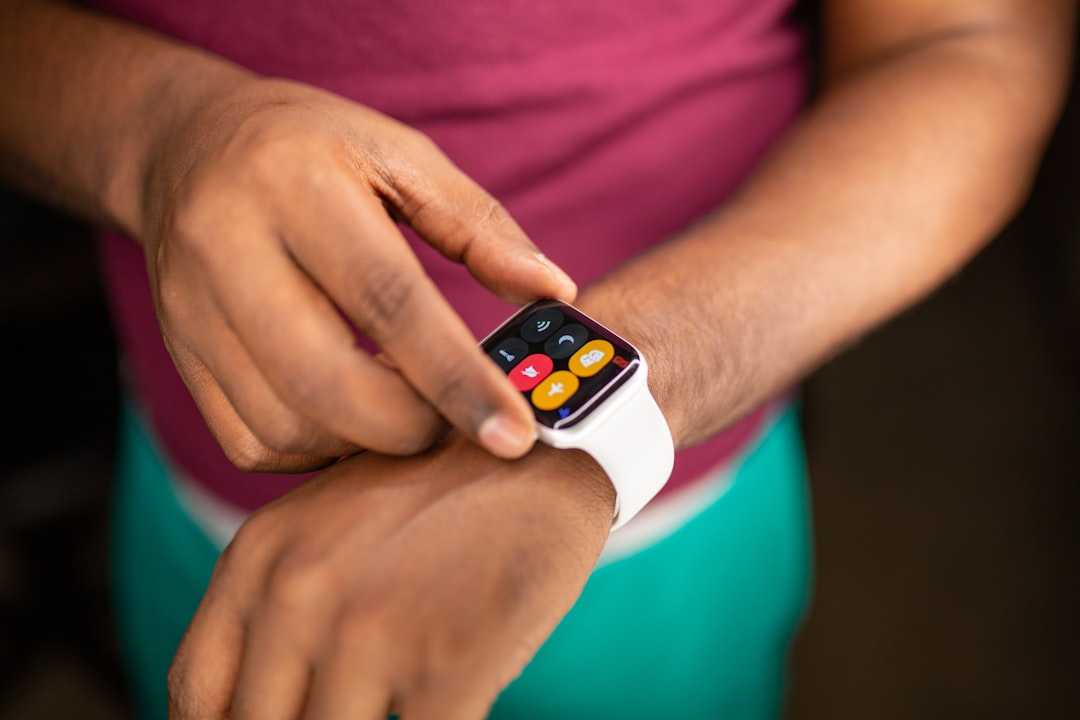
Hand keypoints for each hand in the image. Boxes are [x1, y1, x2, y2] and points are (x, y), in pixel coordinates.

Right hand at [141, 75, 575, 471]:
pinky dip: (318, 450)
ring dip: (366, 444)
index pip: (387, 300)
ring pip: (286, 426)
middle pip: (326, 381)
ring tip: (412, 411)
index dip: (457, 377)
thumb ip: (478, 225)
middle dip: (413, 427)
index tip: (515, 433)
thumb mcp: (400, 156)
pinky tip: (354, 415)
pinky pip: (252, 441)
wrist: (187, 147)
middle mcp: (225, 250)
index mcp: (294, 186)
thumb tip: (552, 291)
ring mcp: (189, 311)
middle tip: (464, 425)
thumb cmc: (313, 149)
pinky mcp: (180, 356)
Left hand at [166, 437, 614, 718]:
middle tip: (350, 709)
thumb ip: (281, 602)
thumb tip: (261, 702)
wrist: (544, 448)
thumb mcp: (328, 525)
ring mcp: (372, 628)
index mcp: (258, 559)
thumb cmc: (439, 495)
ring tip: (399, 704)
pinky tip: (447, 712)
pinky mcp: (449, 658)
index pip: (197, 695)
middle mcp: (298, 593)